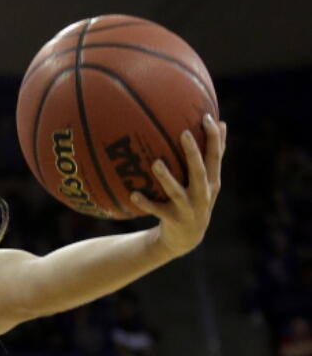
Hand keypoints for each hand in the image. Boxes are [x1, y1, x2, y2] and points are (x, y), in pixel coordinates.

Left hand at [130, 114, 225, 257]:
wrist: (186, 238)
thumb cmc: (195, 199)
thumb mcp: (207, 180)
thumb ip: (213, 155)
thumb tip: (221, 122)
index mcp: (211, 181)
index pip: (216, 156)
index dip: (214, 138)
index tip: (207, 117)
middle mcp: (203, 194)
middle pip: (200, 172)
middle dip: (193, 153)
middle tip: (184, 133)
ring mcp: (189, 208)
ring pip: (177, 192)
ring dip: (167, 178)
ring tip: (155, 163)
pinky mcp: (173, 220)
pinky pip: (157, 210)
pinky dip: (146, 203)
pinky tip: (133, 194)